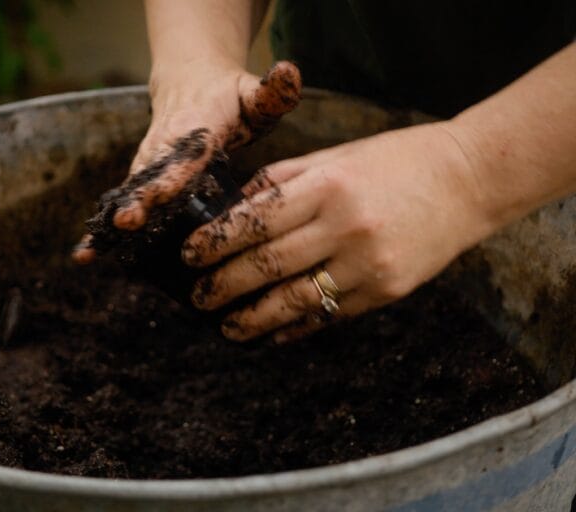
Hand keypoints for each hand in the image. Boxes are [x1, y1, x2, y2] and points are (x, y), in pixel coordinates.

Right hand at [72, 61, 301, 263]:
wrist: (190, 83)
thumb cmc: (229, 95)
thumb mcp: (253, 91)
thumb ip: (271, 91)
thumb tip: (289, 73)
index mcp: (194, 130)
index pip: (184, 155)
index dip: (174, 175)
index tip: (163, 193)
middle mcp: (164, 148)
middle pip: (149, 178)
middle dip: (137, 201)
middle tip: (126, 222)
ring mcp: (148, 163)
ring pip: (129, 193)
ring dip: (112, 222)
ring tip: (89, 251)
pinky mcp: (141, 177)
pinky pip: (122, 202)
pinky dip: (103, 228)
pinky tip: (85, 254)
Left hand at [181, 122, 494, 342]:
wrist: (469, 180)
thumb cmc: (397, 161)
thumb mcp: (336, 157)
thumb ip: (283, 179)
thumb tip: (235, 206)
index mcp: (328, 185)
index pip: (255, 220)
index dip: (215, 242)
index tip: (189, 255)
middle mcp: (345, 226)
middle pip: (267, 264)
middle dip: (223, 284)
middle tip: (197, 296)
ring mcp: (368, 263)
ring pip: (294, 300)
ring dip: (252, 317)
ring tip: (225, 326)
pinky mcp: (387, 290)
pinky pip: (330, 315)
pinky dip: (295, 326)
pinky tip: (271, 332)